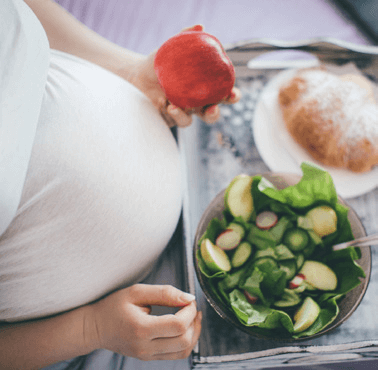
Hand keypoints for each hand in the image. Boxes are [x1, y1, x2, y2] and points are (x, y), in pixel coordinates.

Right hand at [87, 284, 201, 360]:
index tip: (189, 300)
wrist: (95, 327)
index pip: (178, 325)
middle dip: (194, 322)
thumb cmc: (114, 306)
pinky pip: (176, 355)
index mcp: (141, 329)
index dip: (190, 311)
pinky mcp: (149, 358)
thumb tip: (189, 298)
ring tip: (192, 317)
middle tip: (192, 307)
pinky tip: (184, 327)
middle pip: (184, 341)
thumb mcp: (137, 292)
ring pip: (183, 351)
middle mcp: (145, 347)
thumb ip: (164, 293)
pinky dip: (186, 341)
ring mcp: (147, 356)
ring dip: (194, 333)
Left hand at [127, 25, 240, 127]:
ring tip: (173, 107)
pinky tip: (163, 103)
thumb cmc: (164, 59)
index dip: (232, 96)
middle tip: (211, 109)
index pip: (224, 93)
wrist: (142, 72)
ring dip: (183, 116)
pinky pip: (170, 119)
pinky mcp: (168, 116)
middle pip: (211, 114)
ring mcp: (183, 112)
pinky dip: (168, 112)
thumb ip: (187, 35)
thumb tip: (200, 26)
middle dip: (214, 114)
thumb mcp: (174, 46)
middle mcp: (197, 103)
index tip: (232, 94)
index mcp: (206, 88)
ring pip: (189, 123)